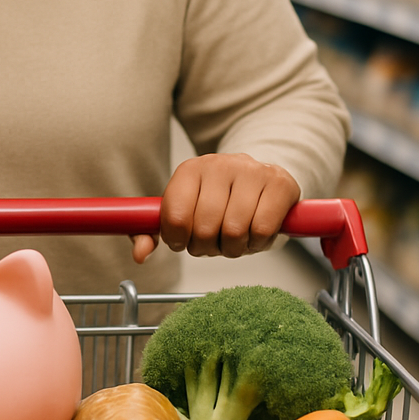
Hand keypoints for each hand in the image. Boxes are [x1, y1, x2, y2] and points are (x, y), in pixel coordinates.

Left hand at [131, 153, 299, 262]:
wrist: (263, 177)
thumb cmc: (220, 200)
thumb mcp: (185, 212)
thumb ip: (154, 234)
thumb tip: (139, 255)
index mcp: (189, 170)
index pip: (175, 218)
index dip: (180, 241)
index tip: (187, 241)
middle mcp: (218, 164)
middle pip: (205, 228)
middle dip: (208, 248)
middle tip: (215, 242)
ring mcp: (250, 171)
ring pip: (234, 231)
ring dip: (234, 248)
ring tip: (236, 238)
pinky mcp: (279, 183)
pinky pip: (263, 229)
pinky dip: (258, 242)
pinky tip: (256, 233)